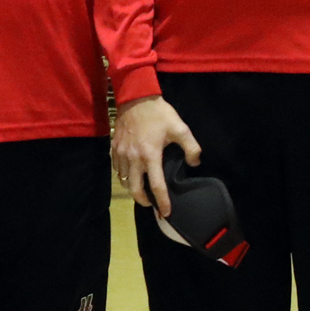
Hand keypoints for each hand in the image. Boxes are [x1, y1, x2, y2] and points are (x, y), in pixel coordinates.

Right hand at [111, 94, 204, 215]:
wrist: (136, 98)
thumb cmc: (159, 114)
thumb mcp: (180, 128)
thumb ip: (191, 147)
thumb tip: (195, 163)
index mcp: (150, 156)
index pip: (156, 186)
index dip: (162, 202)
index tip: (167, 213)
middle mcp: (133, 159)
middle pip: (135, 190)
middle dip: (145, 201)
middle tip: (154, 204)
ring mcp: (121, 154)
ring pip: (124, 181)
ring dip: (134, 189)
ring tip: (143, 190)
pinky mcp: (114, 149)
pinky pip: (117, 169)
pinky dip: (124, 176)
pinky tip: (132, 175)